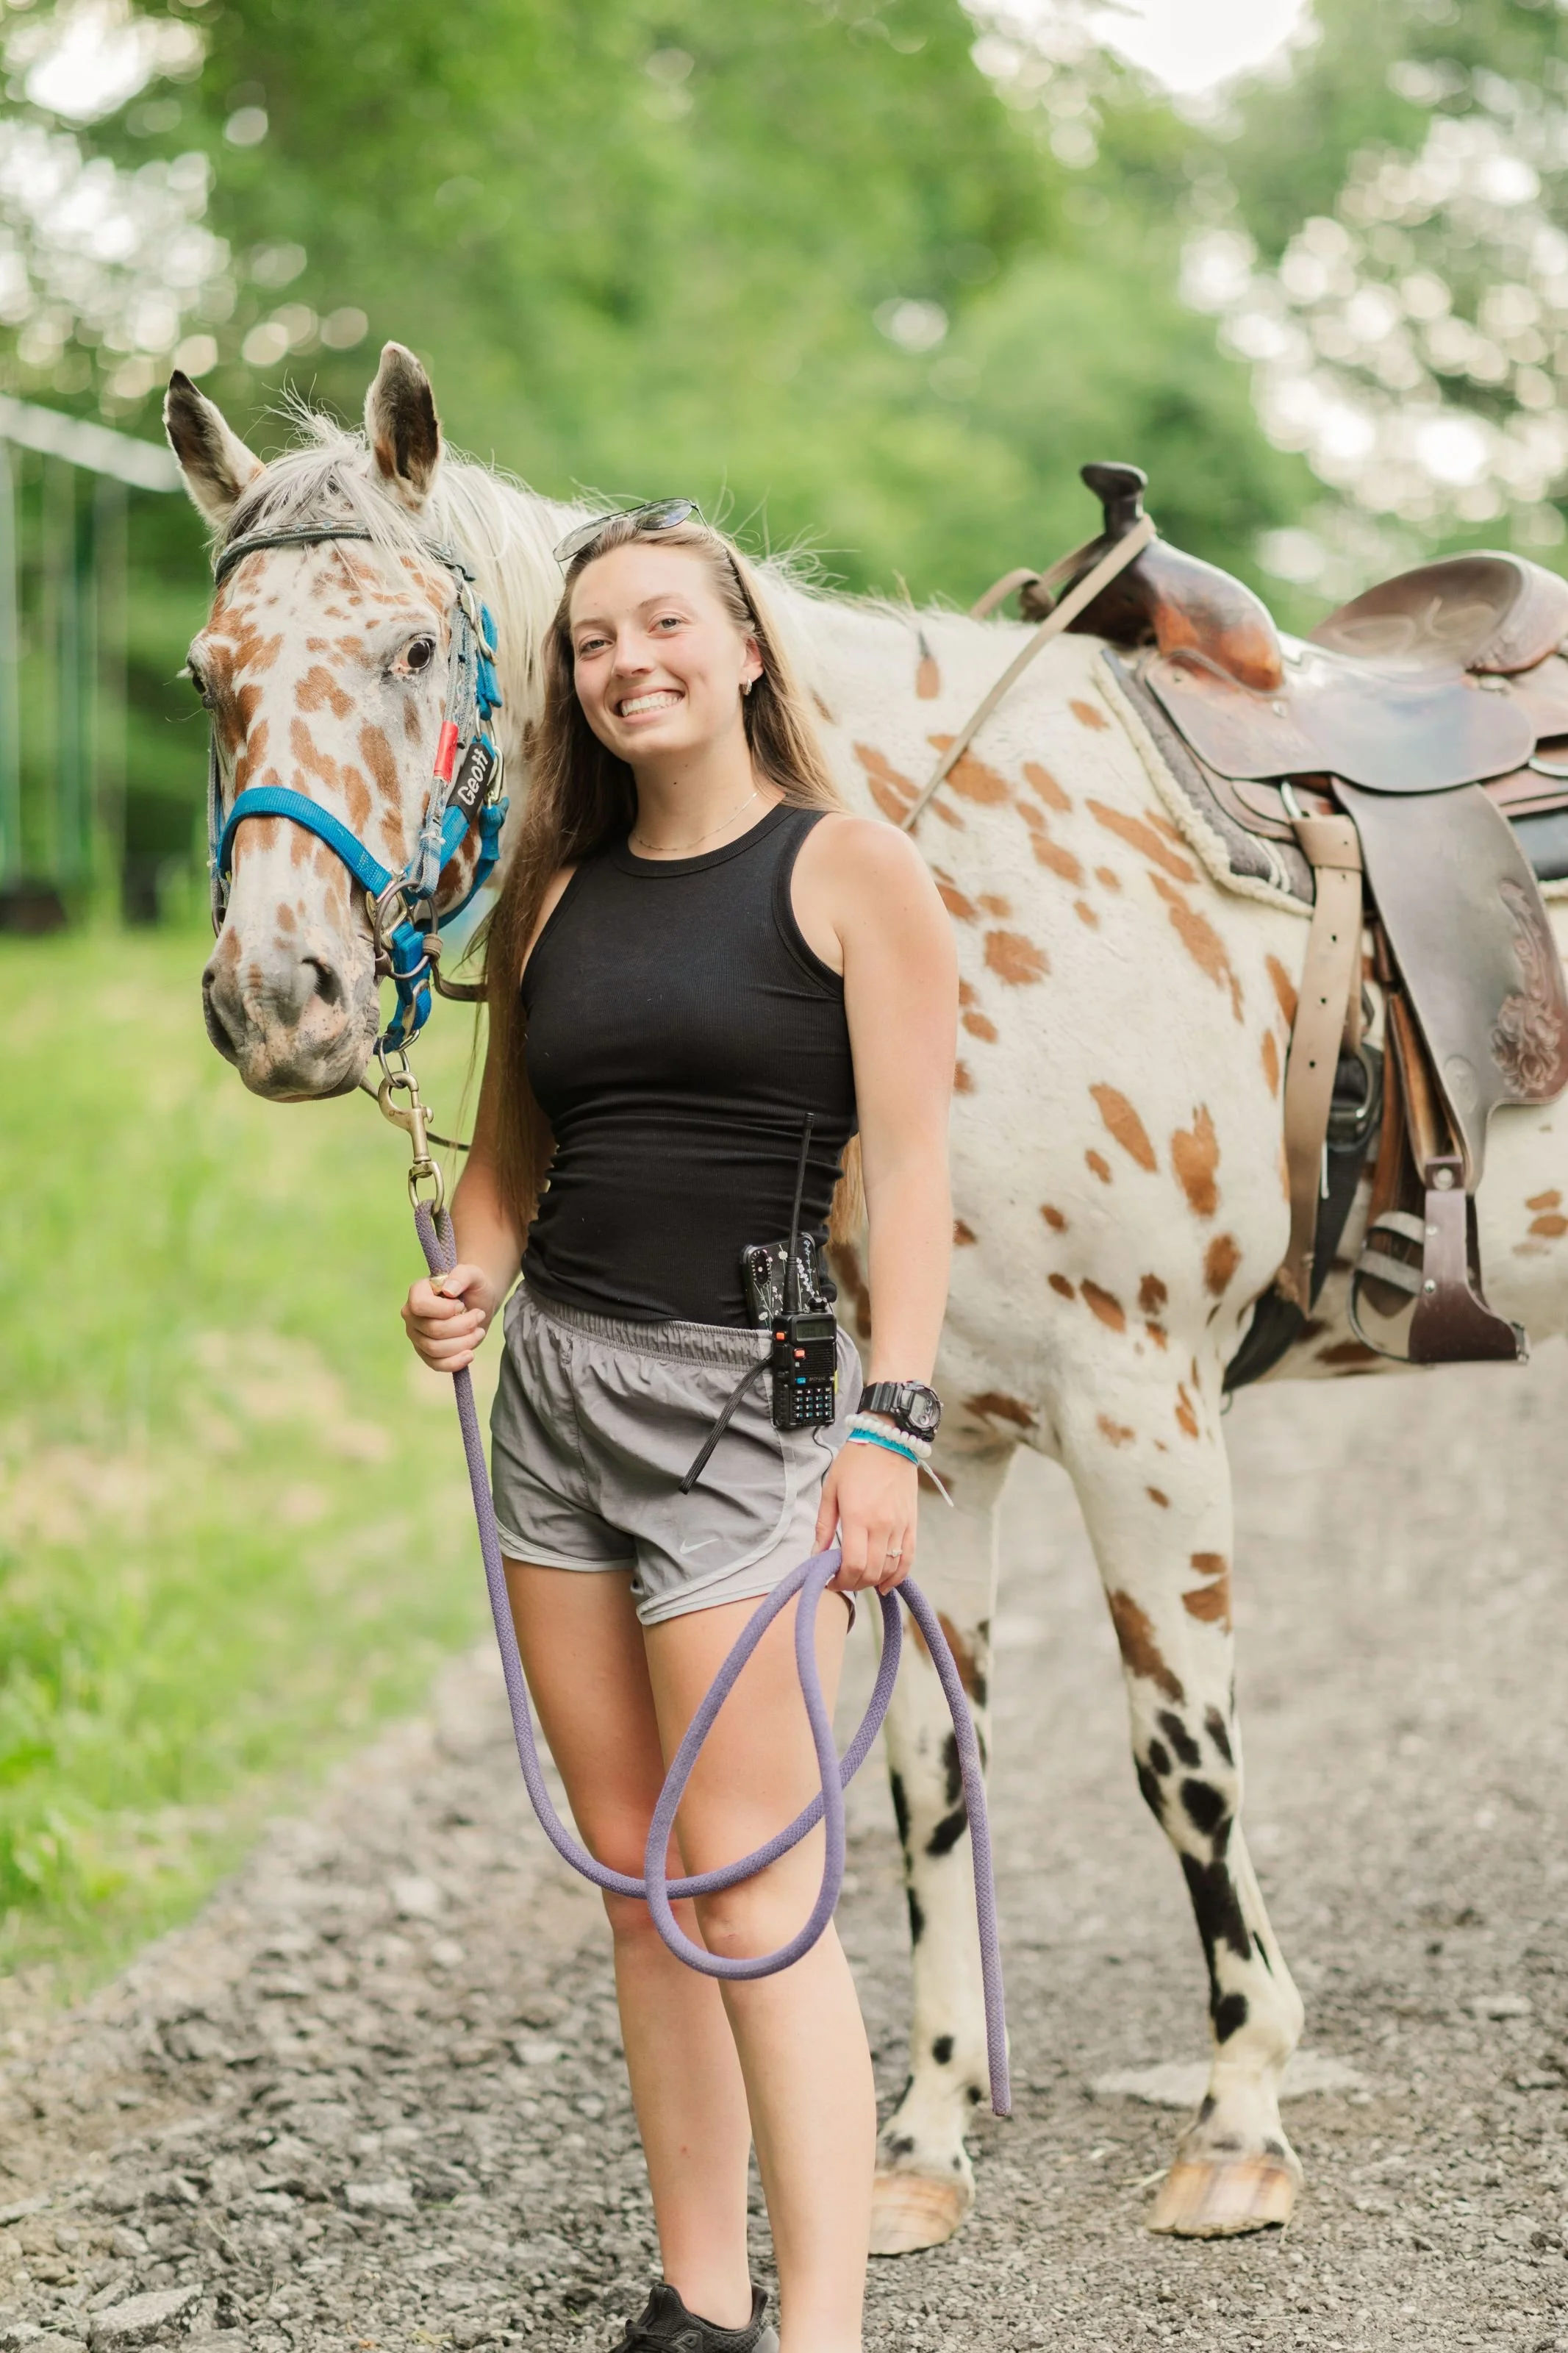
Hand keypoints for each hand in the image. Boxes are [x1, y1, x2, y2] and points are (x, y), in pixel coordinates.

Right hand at [401, 1262, 500, 1372]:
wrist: (477, 1303)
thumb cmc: (472, 1287)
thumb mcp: (473, 1274)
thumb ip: (462, 1275)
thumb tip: (449, 1290)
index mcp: (417, 1292)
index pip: (420, 1305)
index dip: (445, 1309)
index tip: (461, 1304)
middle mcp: (411, 1315)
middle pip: (433, 1330)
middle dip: (463, 1325)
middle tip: (478, 1315)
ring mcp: (417, 1336)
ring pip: (436, 1349)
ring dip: (464, 1342)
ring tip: (479, 1331)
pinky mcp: (427, 1353)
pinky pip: (436, 1364)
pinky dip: (455, 1362)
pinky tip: (470, 1354)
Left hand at [814, 1435, 917, 1593]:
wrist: (889, 1440)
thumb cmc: (856, 1462)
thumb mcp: (831, 1489)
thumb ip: (824, 1525)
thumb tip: (816, 1554)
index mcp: (858, 1516)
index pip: (853, 1564)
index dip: (841, 1580)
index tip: (832, 1580)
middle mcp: (882, 1525)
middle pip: (871, 1571)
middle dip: (854, 1583)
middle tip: (842, 1581)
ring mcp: (900, 1525)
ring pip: (889, 1568)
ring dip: (873, 1581)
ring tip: (859, 1579)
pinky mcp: (911, 1523)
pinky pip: (908, 1558)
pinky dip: (897, 1576)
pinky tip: (885, 1584)